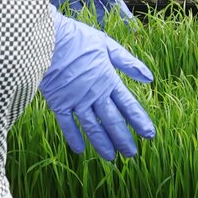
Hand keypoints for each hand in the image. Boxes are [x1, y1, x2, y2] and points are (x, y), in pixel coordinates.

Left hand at [7, 0, 133, 24]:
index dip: (121, 10)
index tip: (131, 24)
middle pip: (98, 8)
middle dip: (108, 21)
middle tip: (117, 36)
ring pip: (82, 12)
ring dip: (90, 23)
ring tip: (98, 38)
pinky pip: (64, 11)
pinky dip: (70, 20)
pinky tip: (76, 32)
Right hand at [40, 10, 154, 160]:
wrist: (47, 40)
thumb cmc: (77, 38)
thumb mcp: (107, 45)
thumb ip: (128, 62)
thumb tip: (150, 78)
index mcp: (108, 80)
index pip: (128, 105)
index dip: (139, 121)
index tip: (149, 135)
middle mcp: (94, 94)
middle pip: (112, 121)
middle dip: (123, 139)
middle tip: (133, 154)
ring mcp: (75, 101)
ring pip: (92, 127)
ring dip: (103, 144)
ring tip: (112, 158)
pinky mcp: (58, 103)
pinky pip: (67, 124)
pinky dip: (74, 137)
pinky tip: (80, 151)